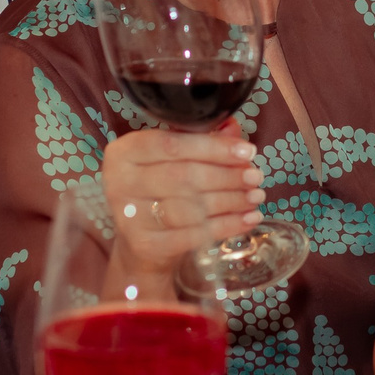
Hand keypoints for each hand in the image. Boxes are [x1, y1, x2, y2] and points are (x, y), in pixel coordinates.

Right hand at [99, 125, 264, 282]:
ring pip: (190, 206)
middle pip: (183, 176)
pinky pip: (194, 235)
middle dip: (227, 176)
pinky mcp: (145, 245)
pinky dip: (227, 226)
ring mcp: (129, 216)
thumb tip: (233, 130)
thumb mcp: (174, 161)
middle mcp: (119, 182)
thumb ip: (200, 141)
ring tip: (255, 197)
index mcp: (124, 151)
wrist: (142, 244)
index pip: (172, 144)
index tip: (248, 152)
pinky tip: (248, 219)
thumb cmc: (160, 192)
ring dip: (230, 201)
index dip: (214, 148)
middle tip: (256, 177)